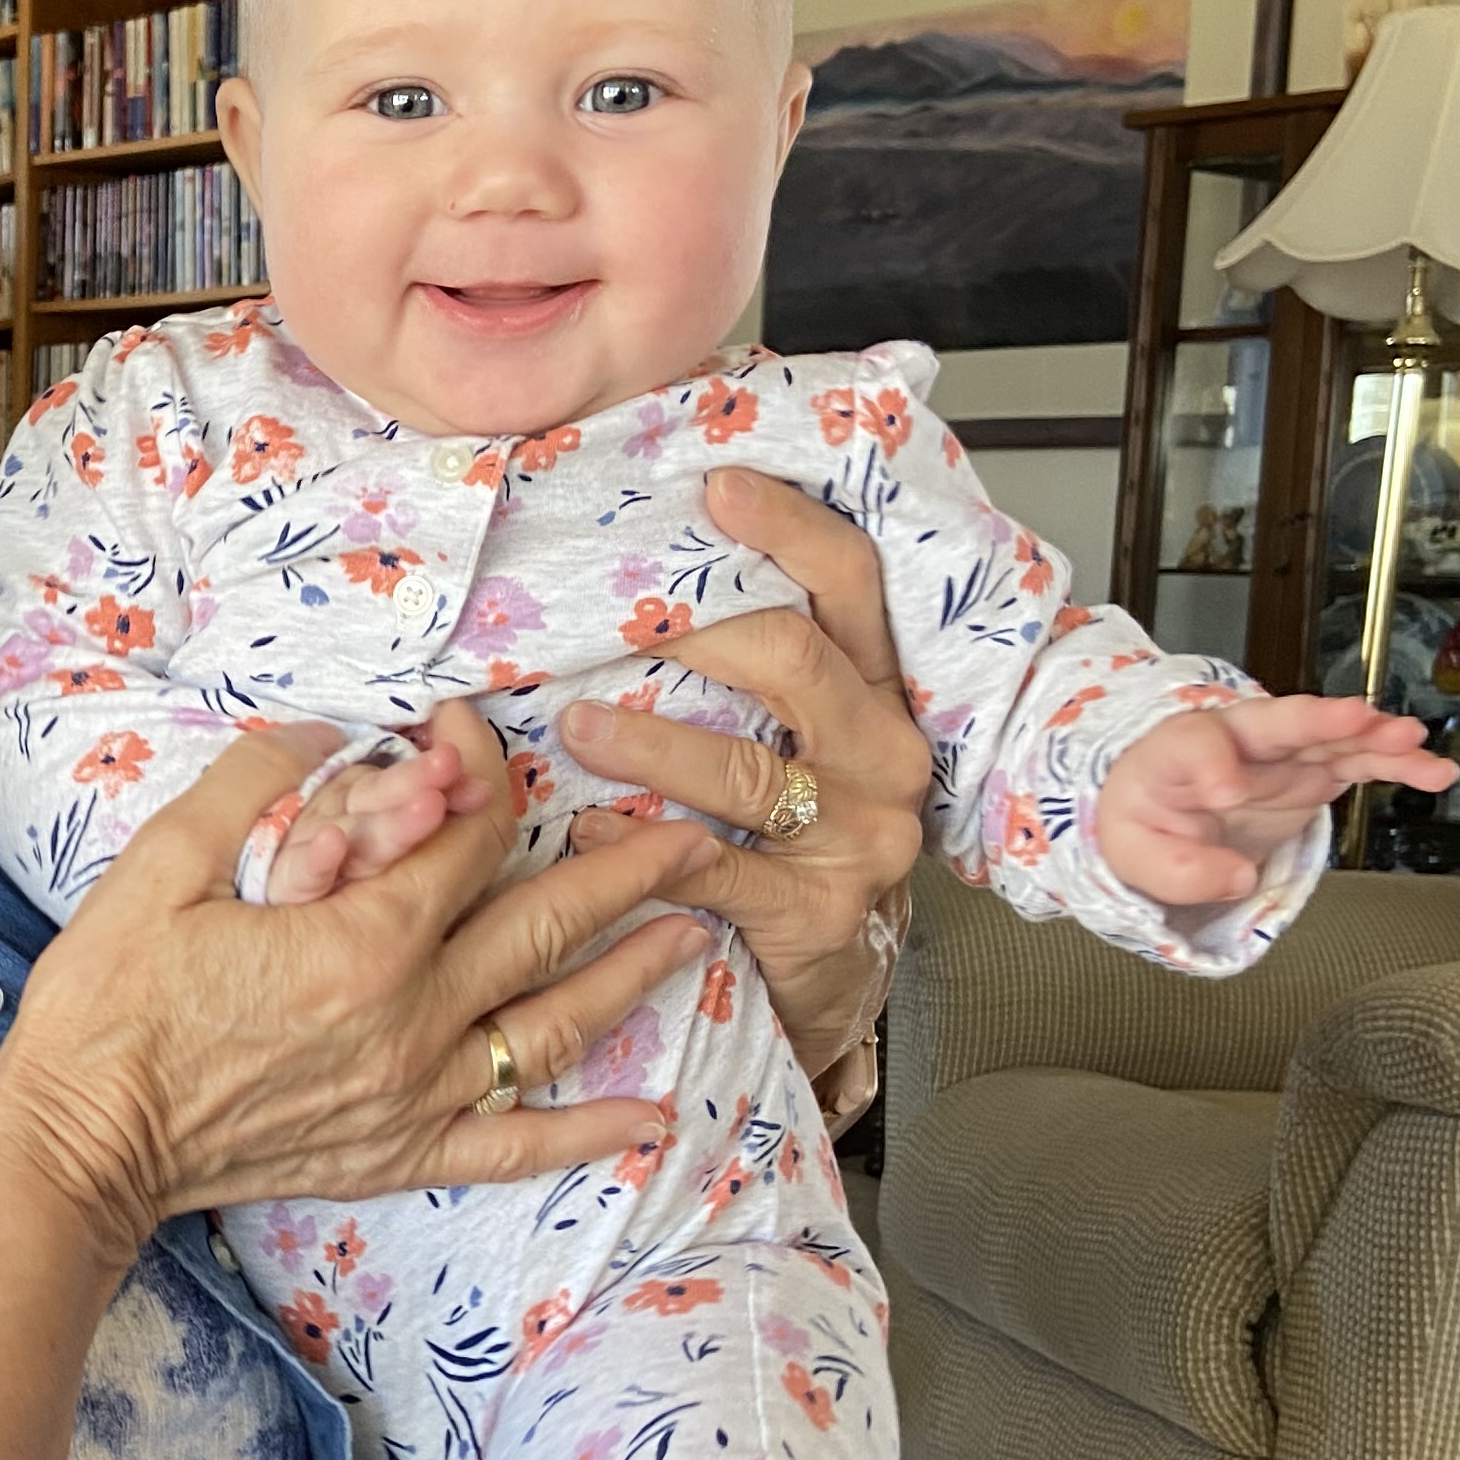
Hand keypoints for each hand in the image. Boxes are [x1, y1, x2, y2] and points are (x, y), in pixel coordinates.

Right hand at [0, 704, 721, 1265]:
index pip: (466, 835)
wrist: (80, 1148)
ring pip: (552, 1025)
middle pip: (541, 922)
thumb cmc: (110, 1006)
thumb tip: (325, 730)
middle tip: (694, 834)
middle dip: (623, 870)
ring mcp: (412, 1094)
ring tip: (695, 932)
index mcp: (362, 939)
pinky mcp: (396, 1153)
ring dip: (631, 974)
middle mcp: (411, 1019)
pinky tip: (653, 1118)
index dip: (485, 771)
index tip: (474, 733)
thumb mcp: (162, 866)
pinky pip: (512, 1144)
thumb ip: (253, 785)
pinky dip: (587, 1133)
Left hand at [558, 470, 928, 1096]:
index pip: (851, 582)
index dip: (788, 527)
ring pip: (746, 770)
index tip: (714, 485)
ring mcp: (862, 835)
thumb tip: (640, 572)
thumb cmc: (796, 836)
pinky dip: (641, 845)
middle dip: (697, 630)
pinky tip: (587, 830)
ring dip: (648, 743)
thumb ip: (751, 665)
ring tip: (575, 727)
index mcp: (878, 690)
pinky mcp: (819, 912)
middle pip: (796, 660)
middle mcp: (884, 753)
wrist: (836, 974)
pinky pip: (718, 868)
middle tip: (614, 611)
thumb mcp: (796, 740)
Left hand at [1093, 693, 1455, 906]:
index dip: (1211, 765)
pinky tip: (1434, 771)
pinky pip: (1359, 762)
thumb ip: (1178, 870)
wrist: (1163, 814)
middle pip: (1277, 722)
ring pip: (1331, 738)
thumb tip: (1237, 878)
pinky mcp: (1313, 772)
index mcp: (1177, 751)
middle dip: (1318, 719)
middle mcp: (1237, 741)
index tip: (1225, 793)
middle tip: (1354, 717)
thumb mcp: (1135, 853)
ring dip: (1374, 738)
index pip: (1193, 746)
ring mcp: (1282, 754)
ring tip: (1413, 741)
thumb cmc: (1146, 823)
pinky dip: (1396, 766)